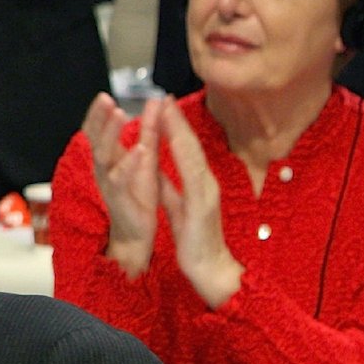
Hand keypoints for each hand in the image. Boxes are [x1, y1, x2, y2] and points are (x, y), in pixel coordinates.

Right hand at [82, 92, 163, 276]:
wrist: (136, 235)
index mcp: (109, 159)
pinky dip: (129, 163)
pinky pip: (121, 179)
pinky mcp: (121, 198)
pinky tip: (140, 150)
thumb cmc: (138, 197)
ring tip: (119, 114)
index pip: (97, 132)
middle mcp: (104, 169)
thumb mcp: (144, 160)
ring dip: (110, 133)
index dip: (98, 114)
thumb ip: (149, 132)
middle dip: (99, 118)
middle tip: (105, 99)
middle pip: (95, 138)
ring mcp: (110, 183)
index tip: (103, 96)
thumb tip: (155, 102)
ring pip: (103, 154)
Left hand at [156, 103, 244, 308]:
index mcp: (197, 181)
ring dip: (179, 131)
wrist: (210, 268)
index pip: (184, 148)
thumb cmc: (193, 239)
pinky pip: (192, 176)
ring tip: (166, 110)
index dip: (173, 126)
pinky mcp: (202, 205)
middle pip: (189, 145)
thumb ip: (167, 187)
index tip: (161, 104)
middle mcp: (204, 181)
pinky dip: (183, 158)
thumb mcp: (175, 206)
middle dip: (176, 119)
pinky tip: (175, 144)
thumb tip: (153, 169)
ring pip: (191, 155)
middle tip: (163, 95)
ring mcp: (206, 191)